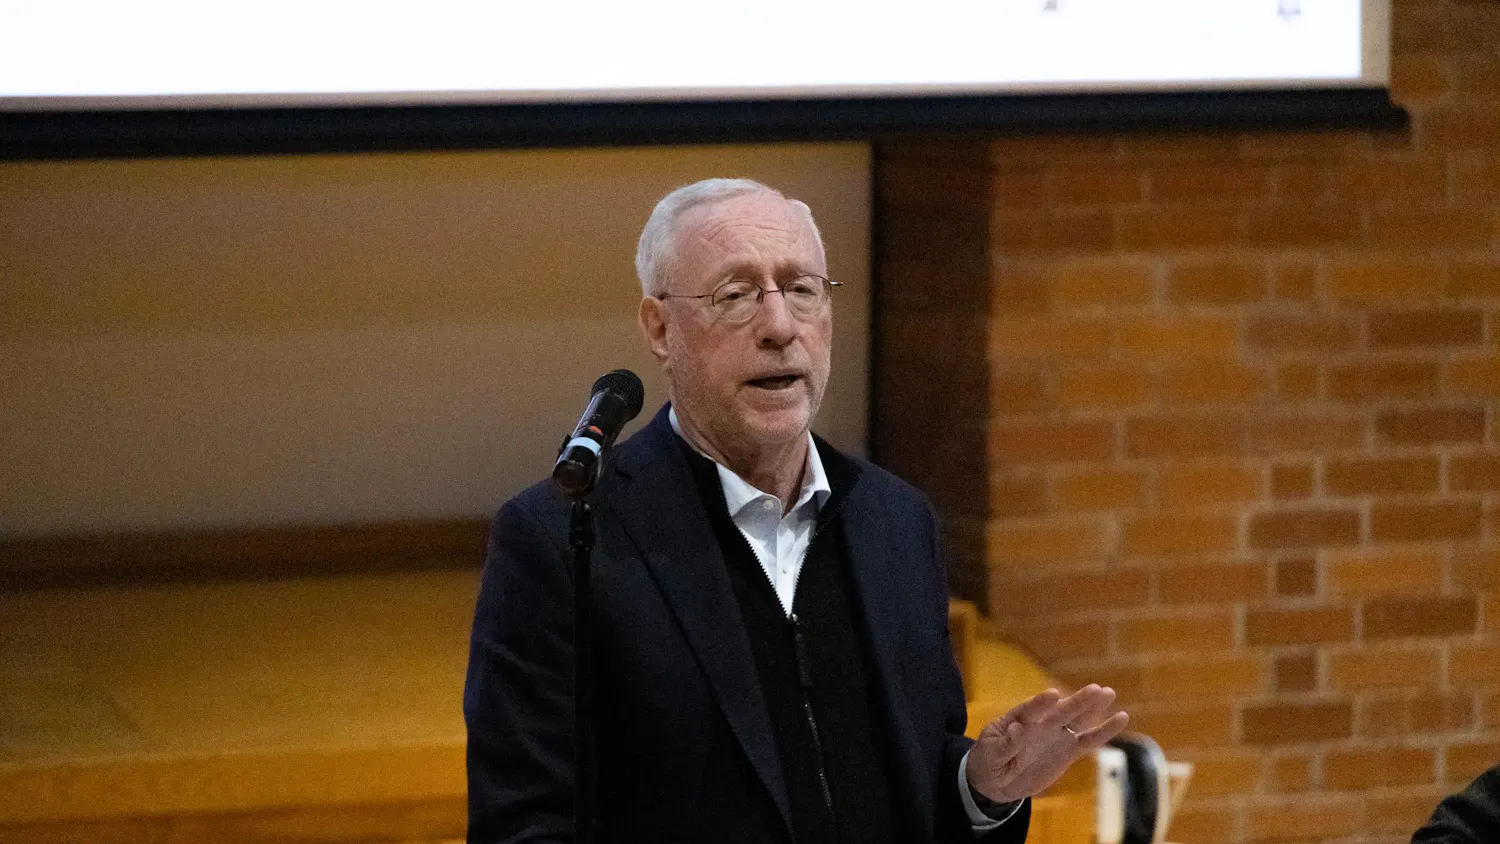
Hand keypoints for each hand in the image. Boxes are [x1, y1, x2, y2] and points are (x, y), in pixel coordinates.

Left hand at [966, 684, 1128, 803]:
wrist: (997, 778)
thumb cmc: (989, 759)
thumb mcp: (990, 753)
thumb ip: (1005, 744)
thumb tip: (1016, 731)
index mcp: (1018, 719)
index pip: (1029, 710)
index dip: (1040, 703)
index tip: (1052, 694)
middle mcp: (1040, 723)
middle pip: (1060, 711)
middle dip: (1076, 701)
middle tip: (1095, 689)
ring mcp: (1056, 734)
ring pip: (1077, 719)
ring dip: (1092, 707)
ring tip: (1108, 692)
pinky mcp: (1068, 749)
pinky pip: (1089, 740)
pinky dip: (1105, 731)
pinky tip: (1121, 718)